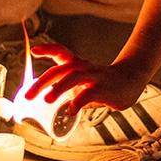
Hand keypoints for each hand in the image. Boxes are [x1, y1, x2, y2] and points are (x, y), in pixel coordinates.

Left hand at [24, 44, 146, 113]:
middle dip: (42, 81)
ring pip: (74, 77)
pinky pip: (89, 94)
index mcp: (78, 64)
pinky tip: (70, 111)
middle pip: (61, 69)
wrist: (132, 79)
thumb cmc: (103, 82)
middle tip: (28, 95)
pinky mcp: (104, 89)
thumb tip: (50, 103)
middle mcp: (84, 68)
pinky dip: (78, 102)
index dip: (48, 50)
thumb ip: (67, 90)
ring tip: (47, 99)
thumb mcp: (83, 83)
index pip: (61, 52)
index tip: (34, 51)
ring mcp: (94, 77)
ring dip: (59, 88)